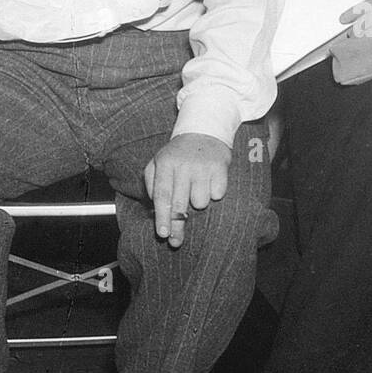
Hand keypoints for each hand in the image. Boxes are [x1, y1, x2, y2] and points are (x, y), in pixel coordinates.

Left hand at [143, 133, 231, 247]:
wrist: (204, 130)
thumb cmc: (178, 152)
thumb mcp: (158, 161)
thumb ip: (151, 182)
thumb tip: (154, 206)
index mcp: (166, 163)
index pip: (162, 195)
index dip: (162, 217)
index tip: (162, 234)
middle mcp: (184, 165)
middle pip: (179, 203)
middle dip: (177, 226)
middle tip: (175, 242)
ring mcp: (203, 166)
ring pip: (200, 202)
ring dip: (198, 202)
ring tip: (196, 189)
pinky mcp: (220, 167)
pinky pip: (217, 194)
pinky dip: (214, 193)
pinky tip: (210, 182)